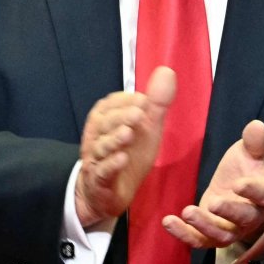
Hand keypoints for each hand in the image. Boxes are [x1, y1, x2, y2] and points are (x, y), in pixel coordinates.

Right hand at [74, 66, 175, 228]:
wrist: (104, 193)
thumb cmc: (126, 154)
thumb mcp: (146, 129)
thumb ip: (156, 102)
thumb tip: (167, 70)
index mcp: (105, 118)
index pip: (111, 104)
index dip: (126, 102)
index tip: (143, 100)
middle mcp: (97, 135)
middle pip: (105, 123)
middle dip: (121, 117)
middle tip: (139, 114)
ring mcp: (96, 158)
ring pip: (102, 146)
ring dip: (114, 139)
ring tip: (128, 134)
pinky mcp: (99, 180)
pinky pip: (102, 171)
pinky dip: (111, 165)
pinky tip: (122, 159)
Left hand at [164, 119, 263, 263]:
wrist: (240, 189)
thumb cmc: (248, 168)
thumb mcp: (252, 152)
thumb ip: (255, 142)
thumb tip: (257, 124)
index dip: (253, 190)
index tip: (239, 184)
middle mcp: (252, 216)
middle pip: (244, 219)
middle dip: (228, 212)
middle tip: (212, 203)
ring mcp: (232, 228)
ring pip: (221, 235)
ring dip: (204, 226)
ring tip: (187, 212)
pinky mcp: (211, 234)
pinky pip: (200, 240)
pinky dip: (184, 234)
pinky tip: (168, 222)